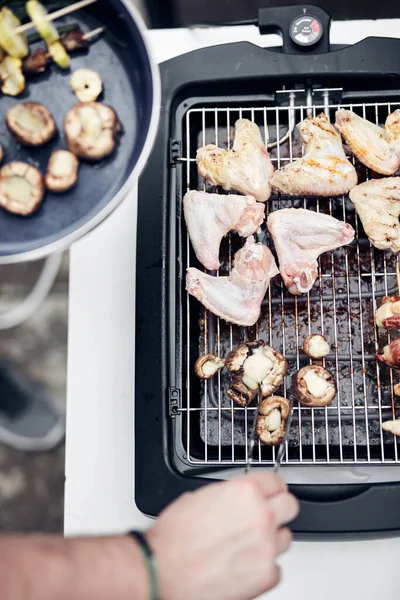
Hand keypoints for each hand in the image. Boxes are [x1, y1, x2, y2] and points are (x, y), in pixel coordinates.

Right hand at [146, 473, 298, 599]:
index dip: (271, 488)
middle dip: (278, 510)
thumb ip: (230, 494)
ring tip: (246, 544)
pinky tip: (242, 564)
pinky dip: (262, 567)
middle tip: (264, 516)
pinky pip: (276, 567)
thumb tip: (239, 497)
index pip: (278, 481)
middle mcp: (261, 517)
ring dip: (270, 539)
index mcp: (245, 492)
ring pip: (285, 537)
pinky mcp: (266, 576)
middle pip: (290, 506)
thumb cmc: (175, 537)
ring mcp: (266, 547)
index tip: (270, 492)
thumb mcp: (201, 496)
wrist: (162, 570)